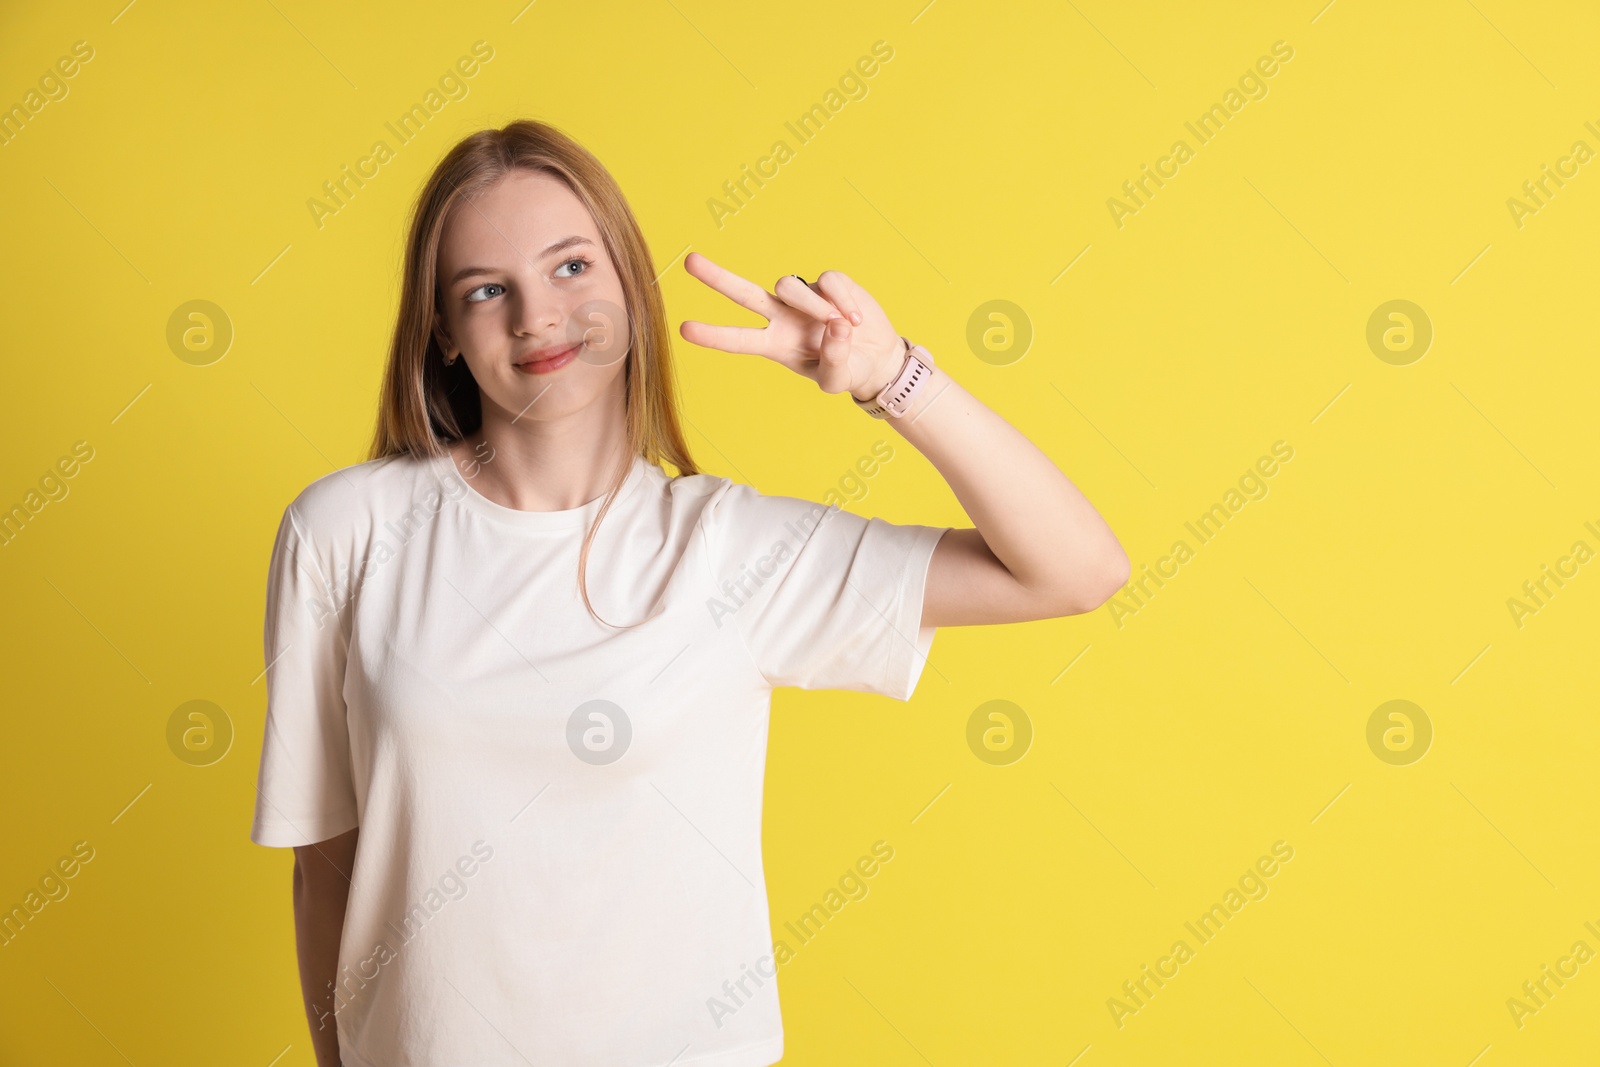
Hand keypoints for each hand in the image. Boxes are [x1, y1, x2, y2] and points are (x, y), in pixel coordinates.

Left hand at [677, 252, 907, 400]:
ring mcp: (804, 298)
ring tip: (842, 327)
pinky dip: (844, 300)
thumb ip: (834, 361)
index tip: (684, 329)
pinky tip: (855, 318)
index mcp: (774, 345)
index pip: (738, 339)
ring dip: (815, 307)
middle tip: (689, 261)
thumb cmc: (849, 371)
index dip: (712, 335)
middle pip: (744, 294)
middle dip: (717, 278)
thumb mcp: (837, 380)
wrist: (877, 357)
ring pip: (790, 287)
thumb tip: (835, 325)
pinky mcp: (829, 283)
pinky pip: (829, 281)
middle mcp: (782, 317)